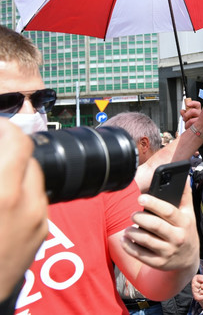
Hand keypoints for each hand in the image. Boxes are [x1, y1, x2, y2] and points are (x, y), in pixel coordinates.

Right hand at [0, 119, 47, 299]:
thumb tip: (1, 147)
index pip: (18, 142)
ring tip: (1, 174)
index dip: (5, 129)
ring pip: (35, 178)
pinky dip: (21, 192)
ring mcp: (38, 218)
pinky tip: (4, 199)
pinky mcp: (41, 232)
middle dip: (11, 150)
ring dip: (17, 171)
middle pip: (29, 158)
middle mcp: (28, 203)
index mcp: (4, 193)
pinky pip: (36, 200)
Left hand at [122, 179, 198, 271]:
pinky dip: (129, 247)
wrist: (189, 258)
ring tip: (128, 228)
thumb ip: (185, 195)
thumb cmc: (186, 230)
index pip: (168, 211)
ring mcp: (168, 251)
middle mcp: (177, 238)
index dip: (153, 203)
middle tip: (133, 214)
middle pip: (155, 225)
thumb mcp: (189, 214)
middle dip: (140, 218)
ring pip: (145, 240)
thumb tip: (183, 177)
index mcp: (185, 222)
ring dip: (132, 232)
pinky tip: (125, 240)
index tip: (141, 198)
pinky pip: (140, 254)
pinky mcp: (159, 263)